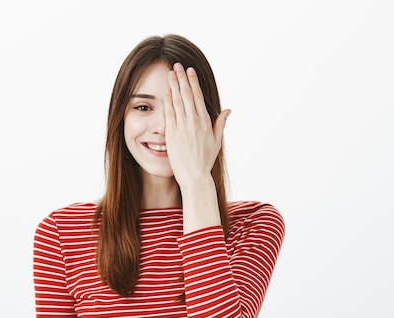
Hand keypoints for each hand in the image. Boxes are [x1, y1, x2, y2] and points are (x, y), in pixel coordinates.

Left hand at [163, 62, 230, 189]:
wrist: (194, 176)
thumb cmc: (205, 161)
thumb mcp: (216, 141)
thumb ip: (220, 124)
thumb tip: (228, 110)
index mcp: (205, 122)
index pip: (198, 97)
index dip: (193, 82)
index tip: (189, 71)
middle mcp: (193, 122)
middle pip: (186, 95)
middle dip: (181, 79)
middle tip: (177, 65)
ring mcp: (182, 127)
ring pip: (177, 101)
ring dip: (174, 86)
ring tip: (170, 73)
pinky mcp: (172, 134)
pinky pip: (169, 114)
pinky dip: (168, 101)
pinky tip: (166, 91)